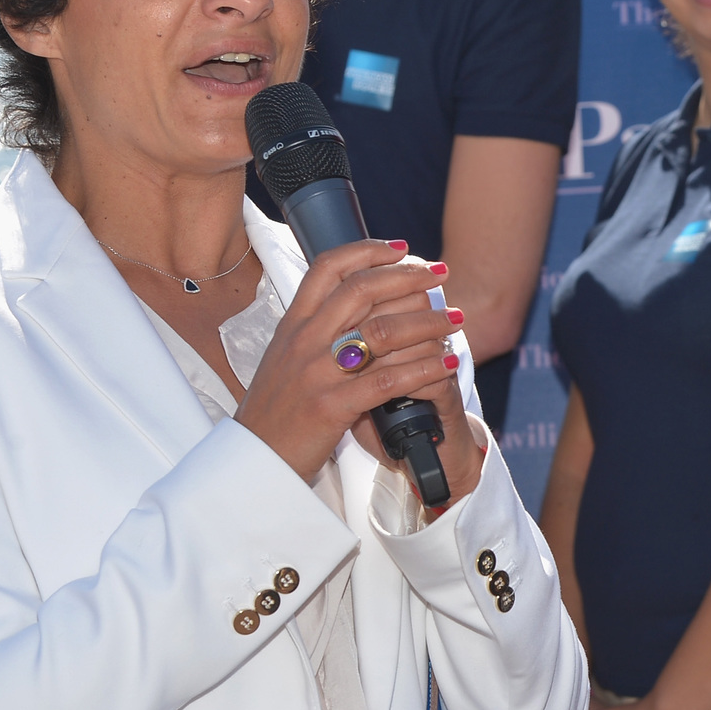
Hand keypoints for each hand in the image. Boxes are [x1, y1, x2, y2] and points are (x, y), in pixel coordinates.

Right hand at [236, 241, 480, 500]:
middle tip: (442, 275)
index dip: (368, 251)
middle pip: (362, 289)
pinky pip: (388, 381)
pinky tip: (446, 363)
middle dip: (409, 277)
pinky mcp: (332, 407)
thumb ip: (314, 331)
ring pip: (383, 332)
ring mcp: (317, 373)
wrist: (253, 461)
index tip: (403, 248)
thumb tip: (354, 305)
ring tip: (457, 319)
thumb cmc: (275, 411)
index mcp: (292, 325)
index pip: (328, 268)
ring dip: (428, 322)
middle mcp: (304, 341)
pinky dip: (425, 368)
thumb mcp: (284, 359)